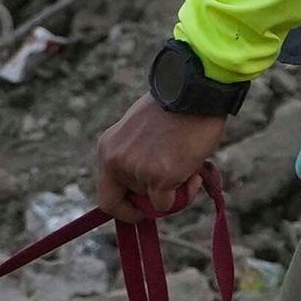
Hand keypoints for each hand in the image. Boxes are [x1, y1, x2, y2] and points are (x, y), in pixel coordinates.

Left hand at [91, 96, 225, 220]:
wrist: (194, 91)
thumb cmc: (176, 109)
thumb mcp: (140, 134)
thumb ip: (137, 159)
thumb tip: (149, 191)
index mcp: (108, 149)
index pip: (106, 199)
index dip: (126, 209)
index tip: (144, 208)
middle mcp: (116, 161)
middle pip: (133, 203)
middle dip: (155, 199)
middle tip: (175, 183)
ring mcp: (136, 170)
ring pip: (155, 204)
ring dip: (175, 191)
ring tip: (187, 163)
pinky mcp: (158, 177)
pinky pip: (168, 205)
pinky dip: (185, 194)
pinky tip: (194, 173)